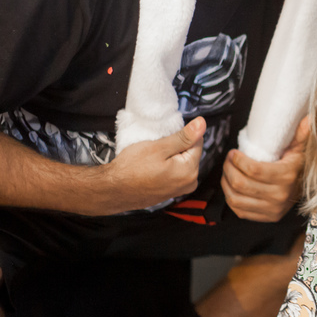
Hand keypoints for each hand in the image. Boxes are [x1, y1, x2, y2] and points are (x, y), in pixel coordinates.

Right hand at [91, 118, 205, 214]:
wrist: (113, 190)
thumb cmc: (132, 169)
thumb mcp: (159, 147)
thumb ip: (184, 136)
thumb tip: (202, 124)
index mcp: (190, 171)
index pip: (197, 141)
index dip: (181, 135)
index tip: (165, 138)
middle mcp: (190, 183)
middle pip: (190, 153)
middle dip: (176, 147)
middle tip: (156, 148)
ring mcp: (180, 189)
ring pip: (182, 162)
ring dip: (170, 156)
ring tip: (153, 158)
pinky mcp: (171, 192)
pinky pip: (175, 172)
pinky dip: (166, 166)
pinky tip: (152, 167)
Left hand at [221, 116, 308, 221]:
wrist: (306, 188)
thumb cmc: (299, 165)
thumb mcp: (300, 148)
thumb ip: (301, 133)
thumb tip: (308, 119)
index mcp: (287, 176)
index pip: (254, 170)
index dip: (238, 160)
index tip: (234, 152)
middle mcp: (280, 195)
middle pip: (241, 184)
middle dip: (228, 169)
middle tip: (228, 160)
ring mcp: (272, 209)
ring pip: (236, 198)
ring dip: (226, 183)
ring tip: (227, 172)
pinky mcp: (266, 217)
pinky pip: (239, 210)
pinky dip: (231, 198)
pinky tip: (231, 187)